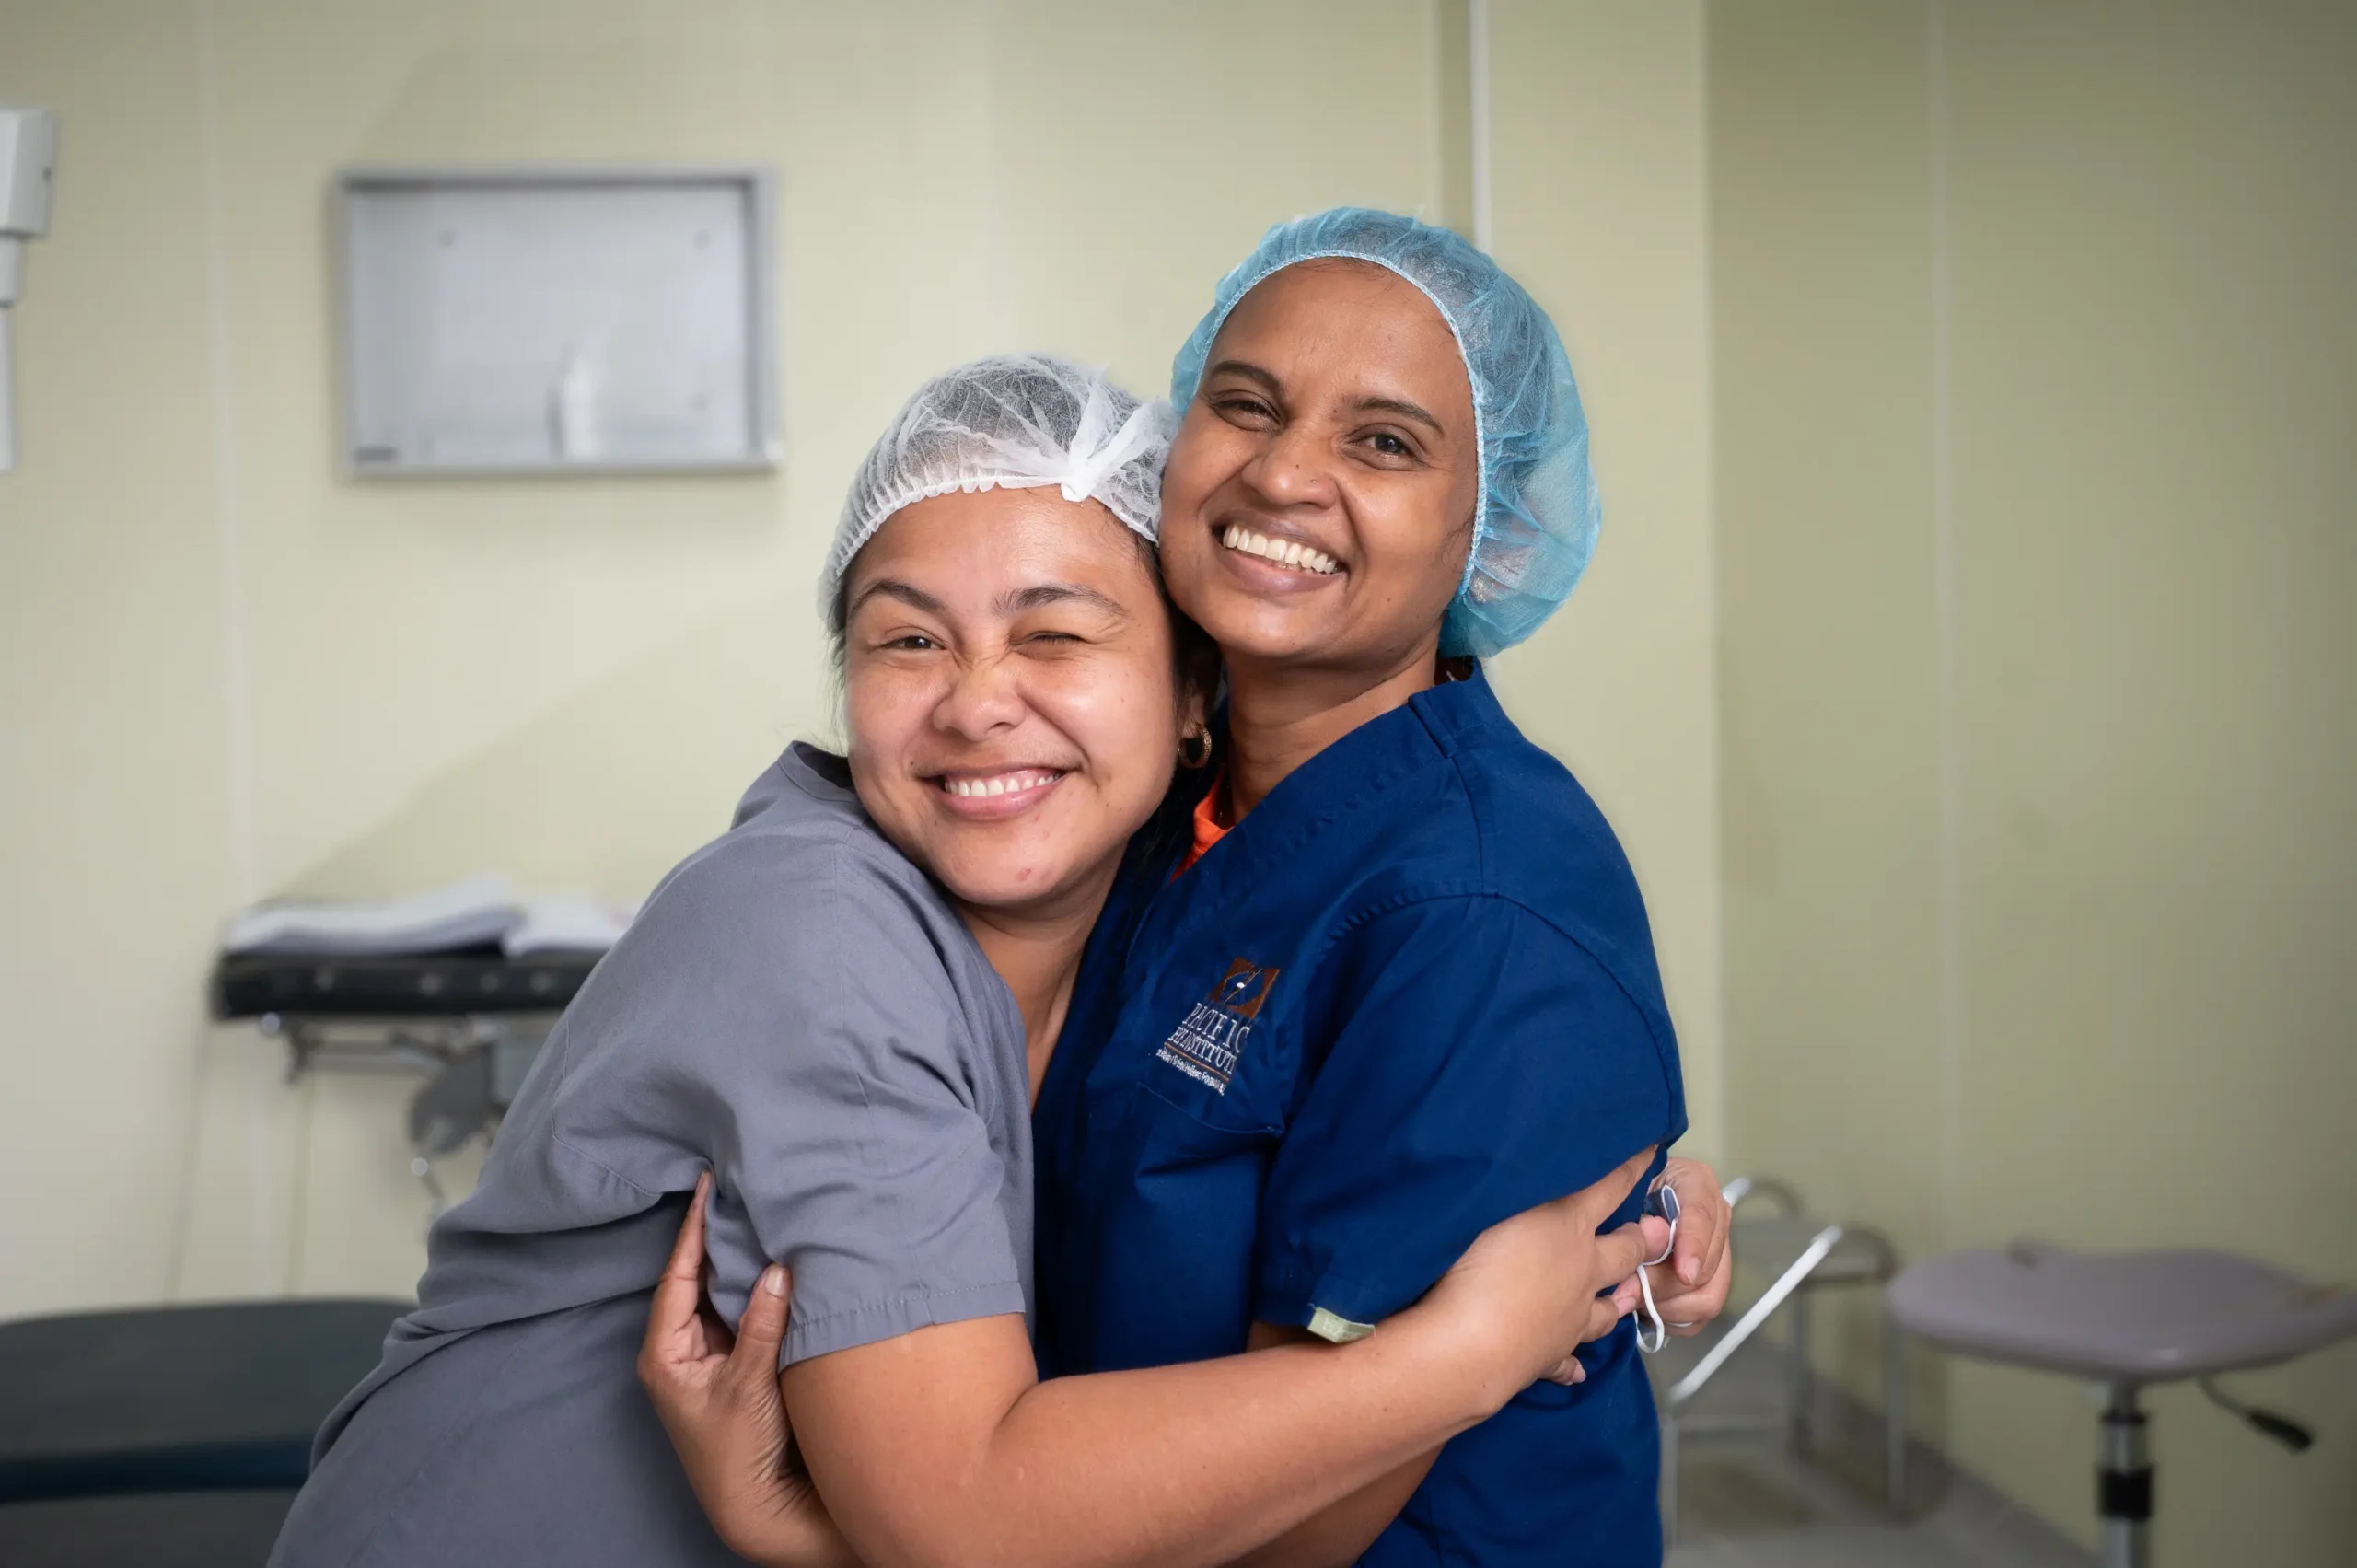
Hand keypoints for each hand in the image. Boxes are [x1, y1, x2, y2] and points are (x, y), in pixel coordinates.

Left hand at [637, 1174, 858, 1567]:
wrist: (756, 1505)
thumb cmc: (738, 1452)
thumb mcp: (749, 1385)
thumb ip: (762, 1325)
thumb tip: (778, 1267)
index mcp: (664, 1353)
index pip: (676, 1276)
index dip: (692, 1231)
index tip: (706, 1186)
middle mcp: (679, 1349)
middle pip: (695, 1279)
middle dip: (715, 1237)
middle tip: (736, 1188)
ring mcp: (705, 1356)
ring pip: (719, 1295)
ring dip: (738, 1260)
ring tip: (756, 1212)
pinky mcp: (732, 1364)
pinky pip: (740, 1312)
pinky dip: (754, 1286)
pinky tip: (773, 1260)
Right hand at [1419, 1148, 1670, 1393]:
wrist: (1469, 1345)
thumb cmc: (1475, 1261)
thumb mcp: (1494, 1203)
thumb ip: (1516, 1185)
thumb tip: (1523, 1165)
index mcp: (1568, 1226)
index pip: (1612, 1186)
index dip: (1634, 1165)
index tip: (1653, 1148)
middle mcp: (1581, 1271)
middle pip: (1624, 1251)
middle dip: (1642, 1238)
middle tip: (1655, 1231)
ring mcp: (1570, 1317)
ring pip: (1607, 1309)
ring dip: (1619, 1300)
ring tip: (1628, 1297)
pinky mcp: (1549, 1355)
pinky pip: (1565, 1359)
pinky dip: (1570, 1363)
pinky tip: (1575, 1369)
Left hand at [1605, 1156, 1733, 1337]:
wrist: (1624, 1196)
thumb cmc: (1619, 1188)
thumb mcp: (1622, 1194)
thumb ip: (1633, 1222)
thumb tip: (1639, 1261)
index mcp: (1697, 1183)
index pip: (1702, 1215)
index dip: (1694, 1246)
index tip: (1684, 1274)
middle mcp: (1716, 1218)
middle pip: (1705, 1268)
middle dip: (1662, 1286)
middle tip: (1622, 1292)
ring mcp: (1717, 1252)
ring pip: (1706, 1297)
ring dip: (1665, 1305)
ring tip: (1630, 1298)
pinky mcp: (1710, 1282)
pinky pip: (1700, 1315)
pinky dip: (1671, 1318)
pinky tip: (1646, 1308)